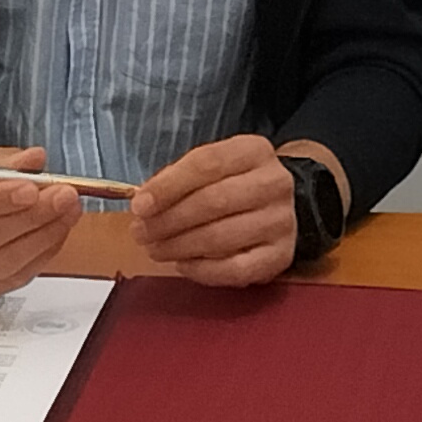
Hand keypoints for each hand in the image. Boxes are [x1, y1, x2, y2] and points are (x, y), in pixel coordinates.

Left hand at [129, 134, 336, 288]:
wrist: (280, 207)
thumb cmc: (234, 185)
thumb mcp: (211, 168)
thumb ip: (177, 180)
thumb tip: (143, 204)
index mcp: (254, 151)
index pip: (207, 163)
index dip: (168, 186)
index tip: (139, 205)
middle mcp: (274, 183)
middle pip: (213, 201)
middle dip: (169, 220)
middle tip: (141, 233)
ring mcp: (281, 221)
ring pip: (221, 237)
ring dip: (179, 247)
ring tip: (155, 249)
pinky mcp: (281, 256)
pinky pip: (235, 269)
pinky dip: (202, 270)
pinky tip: (183, 265)